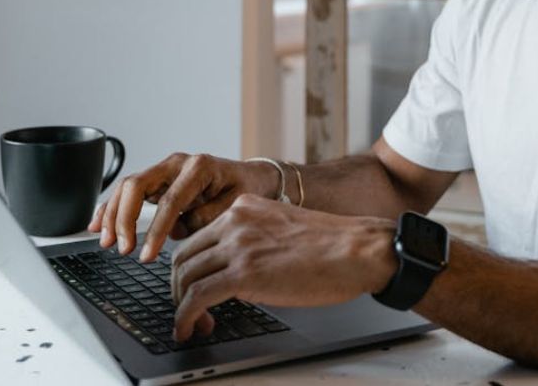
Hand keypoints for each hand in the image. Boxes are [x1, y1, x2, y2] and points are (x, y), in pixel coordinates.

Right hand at [87, 152, 280, 261]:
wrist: (251, 176)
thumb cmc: (245, 189)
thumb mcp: (238, 203)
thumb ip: (210, 216)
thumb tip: (179, 230)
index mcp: (199, 167)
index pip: (170, 200)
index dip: (155, 230)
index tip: (146, 255)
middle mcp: (177, 164)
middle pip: (137, 185)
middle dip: (124, 218)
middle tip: (123, 248)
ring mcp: (164, 170)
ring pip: (127, 187)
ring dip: (112, 215)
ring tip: (106, 242)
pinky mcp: (157, 181)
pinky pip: (127, 192)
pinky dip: (111, 208)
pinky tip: (97, 225)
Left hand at [169, 194, 396, 340]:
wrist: (357, 251)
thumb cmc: (333, 246)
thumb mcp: (282, 229)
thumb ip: (254, 240)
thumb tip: (234, 272)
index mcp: (244, 207)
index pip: (197, 238)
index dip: (188, 270)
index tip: (192, 289)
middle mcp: (235, 221)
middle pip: (183, 257)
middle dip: (180, 289)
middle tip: (190, 311)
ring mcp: (238, 245)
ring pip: (184, 277)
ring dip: (181, 306)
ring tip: (195, 325)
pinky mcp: (243, 273)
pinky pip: (196, 297)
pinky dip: (184, 317)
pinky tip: (188, 329)